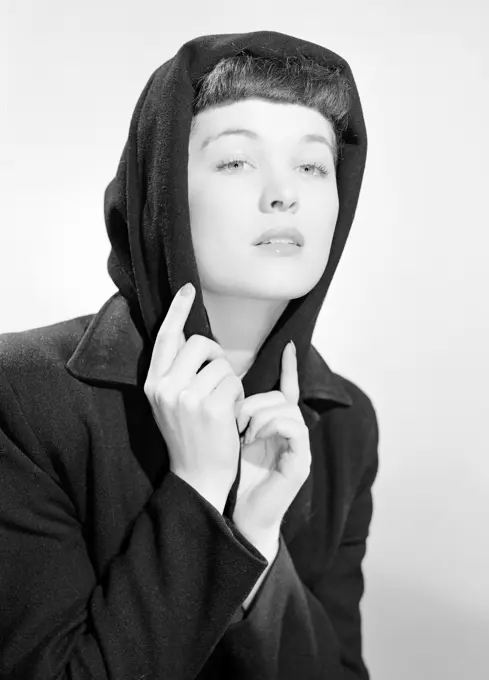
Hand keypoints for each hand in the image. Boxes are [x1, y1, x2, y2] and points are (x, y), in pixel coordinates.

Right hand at [144, 283, 244, 512]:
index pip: (166, 337)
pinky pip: (235, 381)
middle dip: (216, 356)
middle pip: (201, 343)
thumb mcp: (170, 402)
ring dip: (230, 381)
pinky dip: (239, 395)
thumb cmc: (189, 436)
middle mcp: (165, 387)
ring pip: (222, 363)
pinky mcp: (211, 407)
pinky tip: (231, 415)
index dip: (177, 311)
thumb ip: (176, 372)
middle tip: (217, 380)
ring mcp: (187, 397)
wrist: (197, 476)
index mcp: (153, 383)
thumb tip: (194, 339)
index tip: (188, 289)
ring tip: (221, 405)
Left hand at [233, 341, 311, 540]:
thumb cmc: (231, 476)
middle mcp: (290, 433)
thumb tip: (217, 382)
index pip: (287, 390)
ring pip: (287, 408)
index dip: (289, 369)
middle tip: (235, 420)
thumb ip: (232, 412)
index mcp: (274, 426)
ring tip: (242, 432)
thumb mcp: (228, 436)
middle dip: (254, 401)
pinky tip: (252, 439)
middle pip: (282, 397)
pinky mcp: (301, 461)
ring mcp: (298, 447)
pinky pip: (294, 427)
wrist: (238, 515)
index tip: (287, 346)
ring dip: (259, 414)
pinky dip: (271, 427)